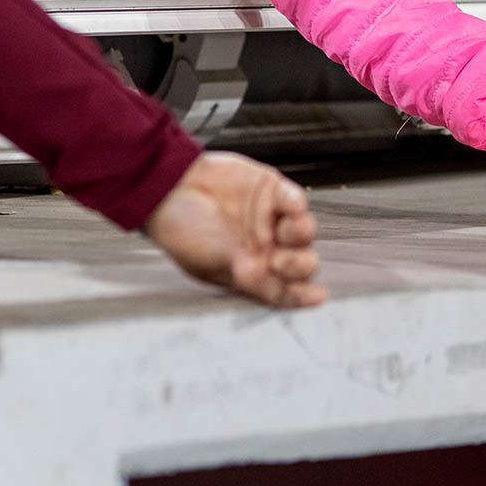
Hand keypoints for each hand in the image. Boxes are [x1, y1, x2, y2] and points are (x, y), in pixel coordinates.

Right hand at [143, 151, 326, 306]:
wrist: (167, 189)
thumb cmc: (180, 232)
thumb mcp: (208, 263)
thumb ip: (242, 274)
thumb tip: (266, 287)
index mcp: (252, 272)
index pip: (283, 289)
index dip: (302, 295)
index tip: (318, 296)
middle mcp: (266, 248)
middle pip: (301, 261)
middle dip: (301, 264)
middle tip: (284, 260)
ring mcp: (271, 219)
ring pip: (304, 231)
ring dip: (303, 233)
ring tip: (290, 229)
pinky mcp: (271, 190)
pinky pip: (295, 200)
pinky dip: (297, 204)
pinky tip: (289, 205)